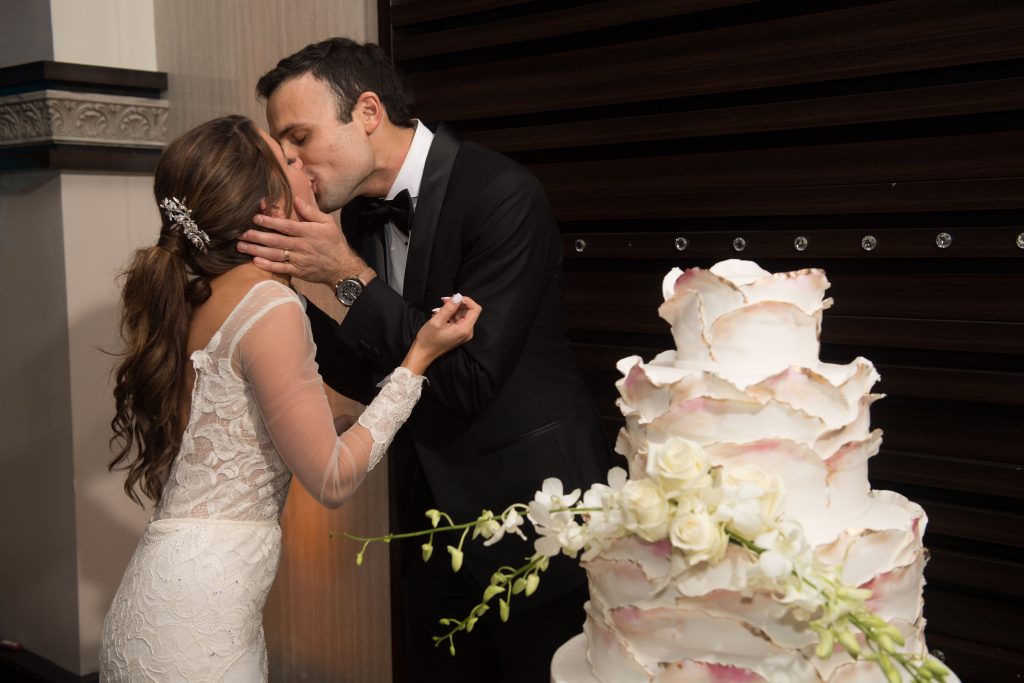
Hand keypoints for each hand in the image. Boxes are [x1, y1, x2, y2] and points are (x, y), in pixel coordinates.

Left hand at [237, 197, 365, 285]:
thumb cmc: (334, 242)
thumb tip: (296, 200)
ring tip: (241, 246)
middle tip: (240, 233)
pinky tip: (256, 261)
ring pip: (275, 254)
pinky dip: (268, 265)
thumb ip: (311, 211)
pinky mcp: (298, 271)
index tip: (255, 218)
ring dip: (257, 250)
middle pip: (276, 240)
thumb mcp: (328, 222)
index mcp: (308, 232)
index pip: (286, 226)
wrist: (342, 267)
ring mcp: (299, 260)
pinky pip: (281, 268)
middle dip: (257, 236)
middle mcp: (302, 245)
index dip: (270, 222)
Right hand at [402, 295, 480, 374]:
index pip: (475, 309)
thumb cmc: (428, 339)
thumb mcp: (437, 321)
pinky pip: (459, 320)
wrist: (423, 353)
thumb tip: (458, 297)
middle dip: (457, 304)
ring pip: (463, 314)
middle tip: (443, 301)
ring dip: (452, 309)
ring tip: (438, 310)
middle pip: (469, 311)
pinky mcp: (459, 334)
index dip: (466, 300)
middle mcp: (468, 332)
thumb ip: (449, 308)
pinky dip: (450, 315)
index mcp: (465, 329)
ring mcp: (464, 334)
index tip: (454, 298)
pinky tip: (440, 315)